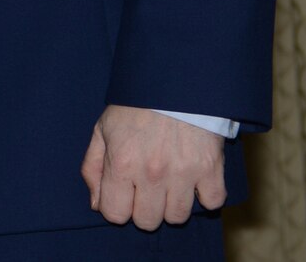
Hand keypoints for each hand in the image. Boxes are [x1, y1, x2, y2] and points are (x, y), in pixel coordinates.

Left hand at [81, 104, 225, 227]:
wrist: (174, 83)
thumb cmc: (134, 106)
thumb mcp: (102, 130)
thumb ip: (93, 168)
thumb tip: (95, 204)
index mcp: (122, 163)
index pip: (115, 214)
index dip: (116, 207)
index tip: (121, 195)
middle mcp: (152, 173)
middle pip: (147, 221)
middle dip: (142, 210)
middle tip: (145, 190)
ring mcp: (184, 173)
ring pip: (177, 217)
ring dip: (171, 205)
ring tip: (168, 185)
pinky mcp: (211, 169)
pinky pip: (212, 203)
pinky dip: (204, 197)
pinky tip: (194, 181)